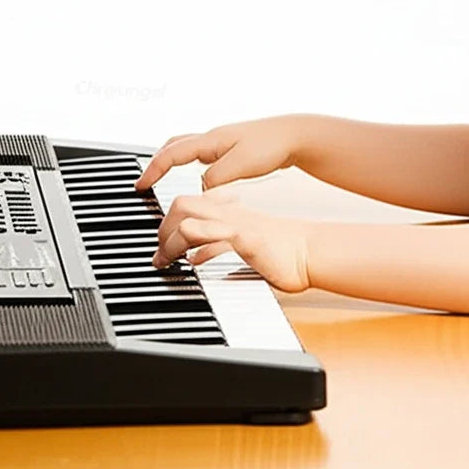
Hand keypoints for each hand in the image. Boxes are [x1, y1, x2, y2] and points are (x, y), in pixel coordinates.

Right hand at [134, 115, 302, 191]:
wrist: (297, 136)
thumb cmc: (272, 146)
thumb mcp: (240, 166)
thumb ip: (216, 179)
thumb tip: (198, 191)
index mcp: (210, 141)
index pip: (171, 154)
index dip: (153, 170)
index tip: (140, 186)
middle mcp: (213, 139)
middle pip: (174, 146)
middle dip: (157, 162)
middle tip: (145, 180)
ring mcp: (224, 142)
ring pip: (188, 148)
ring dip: (172, 161)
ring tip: (163, 177)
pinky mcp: (235, 149)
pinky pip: (203, 155)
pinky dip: (191, 164)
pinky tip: (200, 176)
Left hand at [151, 185, 311, 293]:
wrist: (309, 251)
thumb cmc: (279, 250)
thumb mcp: (241, 244)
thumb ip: (216, 246)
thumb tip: (194, 257)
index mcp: (226, 213)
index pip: (187, 204)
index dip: (166, 221)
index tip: (160, 244)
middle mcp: (227, 215)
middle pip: (181, 204)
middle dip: (161, 229)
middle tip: (160, 254)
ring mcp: (236, 225)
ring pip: (189, 218)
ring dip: (170, 240)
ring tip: (166, 260)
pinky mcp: (247, 240)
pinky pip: (215, 237)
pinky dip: (198, 250)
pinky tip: (194, 264)